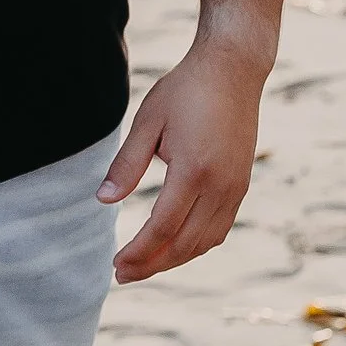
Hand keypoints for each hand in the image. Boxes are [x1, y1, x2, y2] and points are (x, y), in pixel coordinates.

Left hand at [100, 36, 266, 282]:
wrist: (232, 70)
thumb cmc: (185, 91)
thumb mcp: (147, 122)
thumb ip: (126, 165)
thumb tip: (104, 200)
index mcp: (194, 170)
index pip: (162, 227)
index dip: (138, 252)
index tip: (116, 265)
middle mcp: (220, 186)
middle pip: (184, 243)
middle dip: (152, 264)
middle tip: (123, 275)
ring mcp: (235, 187)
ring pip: (205, 241)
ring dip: (174, 259)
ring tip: (145, 266)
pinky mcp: (241, 185)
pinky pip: (219, 228)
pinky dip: (196, 245)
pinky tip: (175, 246)